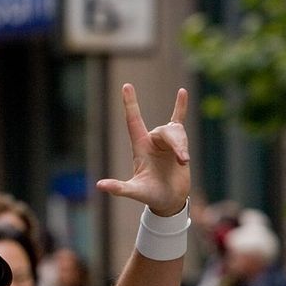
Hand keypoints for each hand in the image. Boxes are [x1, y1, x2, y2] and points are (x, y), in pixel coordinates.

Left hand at [97, 84, 190, 216]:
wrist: (169, 200)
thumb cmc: (150, 196)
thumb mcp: (135, 191)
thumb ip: (119, 188)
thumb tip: (100, 185)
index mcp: (139, 147)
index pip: (133, 121)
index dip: (130, 104)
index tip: (126, 86)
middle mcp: (151, 141)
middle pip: (165, 130)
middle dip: (177, 143)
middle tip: (184, 160)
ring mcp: (165, 142)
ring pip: (177, 132)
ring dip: (183, 145)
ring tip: (185, 162)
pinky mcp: (178, 145)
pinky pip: (179, 121)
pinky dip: (181, 107)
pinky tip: (182, 91)